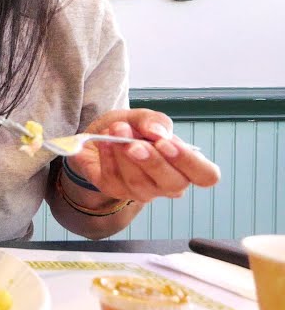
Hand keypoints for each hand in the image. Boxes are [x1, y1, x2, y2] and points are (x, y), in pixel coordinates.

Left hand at [69, 108, 218, 203]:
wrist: (102, 134)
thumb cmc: (132, 129)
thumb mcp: (144, 117)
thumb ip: (154, 121)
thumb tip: (158, 132)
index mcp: (186, 165)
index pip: (206, 175)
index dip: (189, 162)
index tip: (165, 143)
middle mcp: (168, 184)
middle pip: (174, 184)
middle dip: (153, 162)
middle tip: (134, 143)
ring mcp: (143, 192)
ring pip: (139, 183)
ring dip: (124, 154)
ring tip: (116, 130)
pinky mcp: (117, 191)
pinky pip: (114, 179)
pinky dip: (108, 157)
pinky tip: (104, 141)